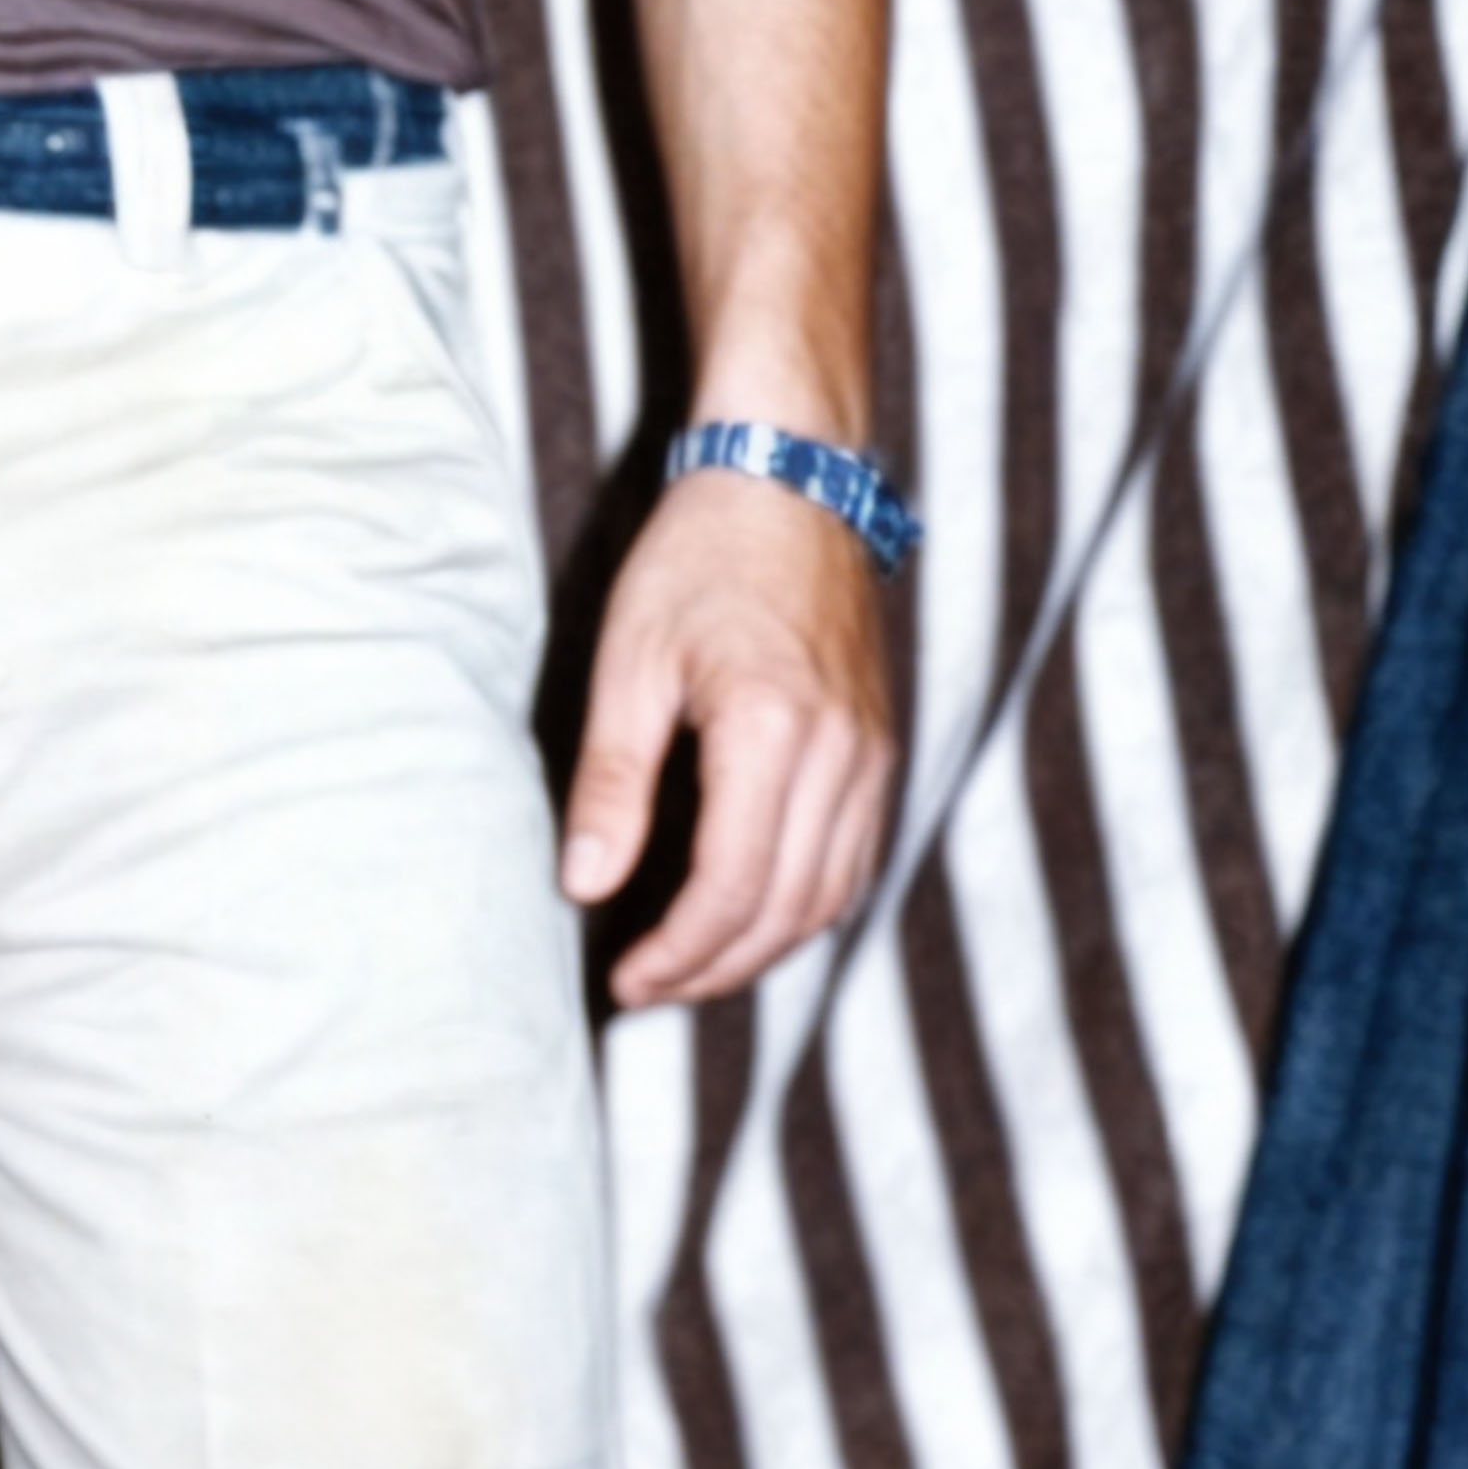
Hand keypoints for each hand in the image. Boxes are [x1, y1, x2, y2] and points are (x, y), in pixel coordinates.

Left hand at [560, 465, 898, 1008]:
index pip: (731, 885)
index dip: (678, 951)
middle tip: (649, 988)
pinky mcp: (882, 749)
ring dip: (763, 948)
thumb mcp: (629, 660)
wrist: (789, 480)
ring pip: (831, 896)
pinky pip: (855, 859)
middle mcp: (840, 753)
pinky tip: (752, 916)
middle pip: (788, 909)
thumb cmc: (698, 558)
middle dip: (715, 967)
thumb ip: (613, 781)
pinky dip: (806, 907)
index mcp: (772, 729)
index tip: (626, 979)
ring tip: (690, 966)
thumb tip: (585, 886)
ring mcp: (873, 754)